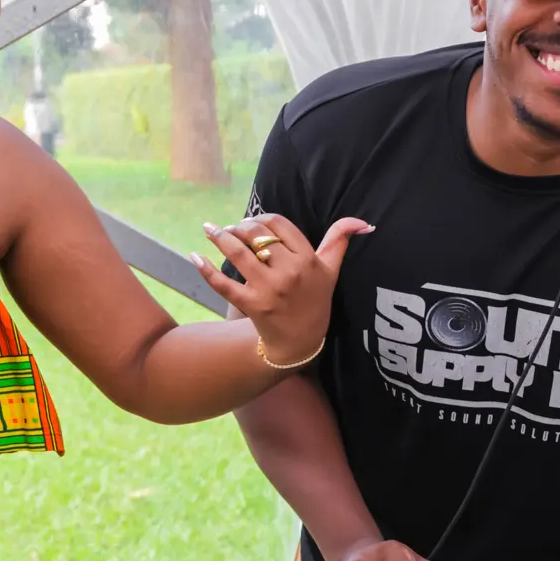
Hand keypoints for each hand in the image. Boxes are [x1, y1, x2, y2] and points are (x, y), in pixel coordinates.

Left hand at [191, 213, 372, 368]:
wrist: (301, 341)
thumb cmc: (315, 300)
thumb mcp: (331, 270)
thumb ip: (340, 241)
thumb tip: (364, 222)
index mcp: (308, 260)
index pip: (279, 225)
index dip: (262, 218)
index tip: (253, 222)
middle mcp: (290, 272)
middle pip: (257, 236)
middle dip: (239, 226)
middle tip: (230, 228)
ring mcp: (270, 289)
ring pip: (239, 254)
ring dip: (220, 238)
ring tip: (209, 229)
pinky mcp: (252, 305)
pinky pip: (224, 285)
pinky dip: (206, 270)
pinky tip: (195, 256)